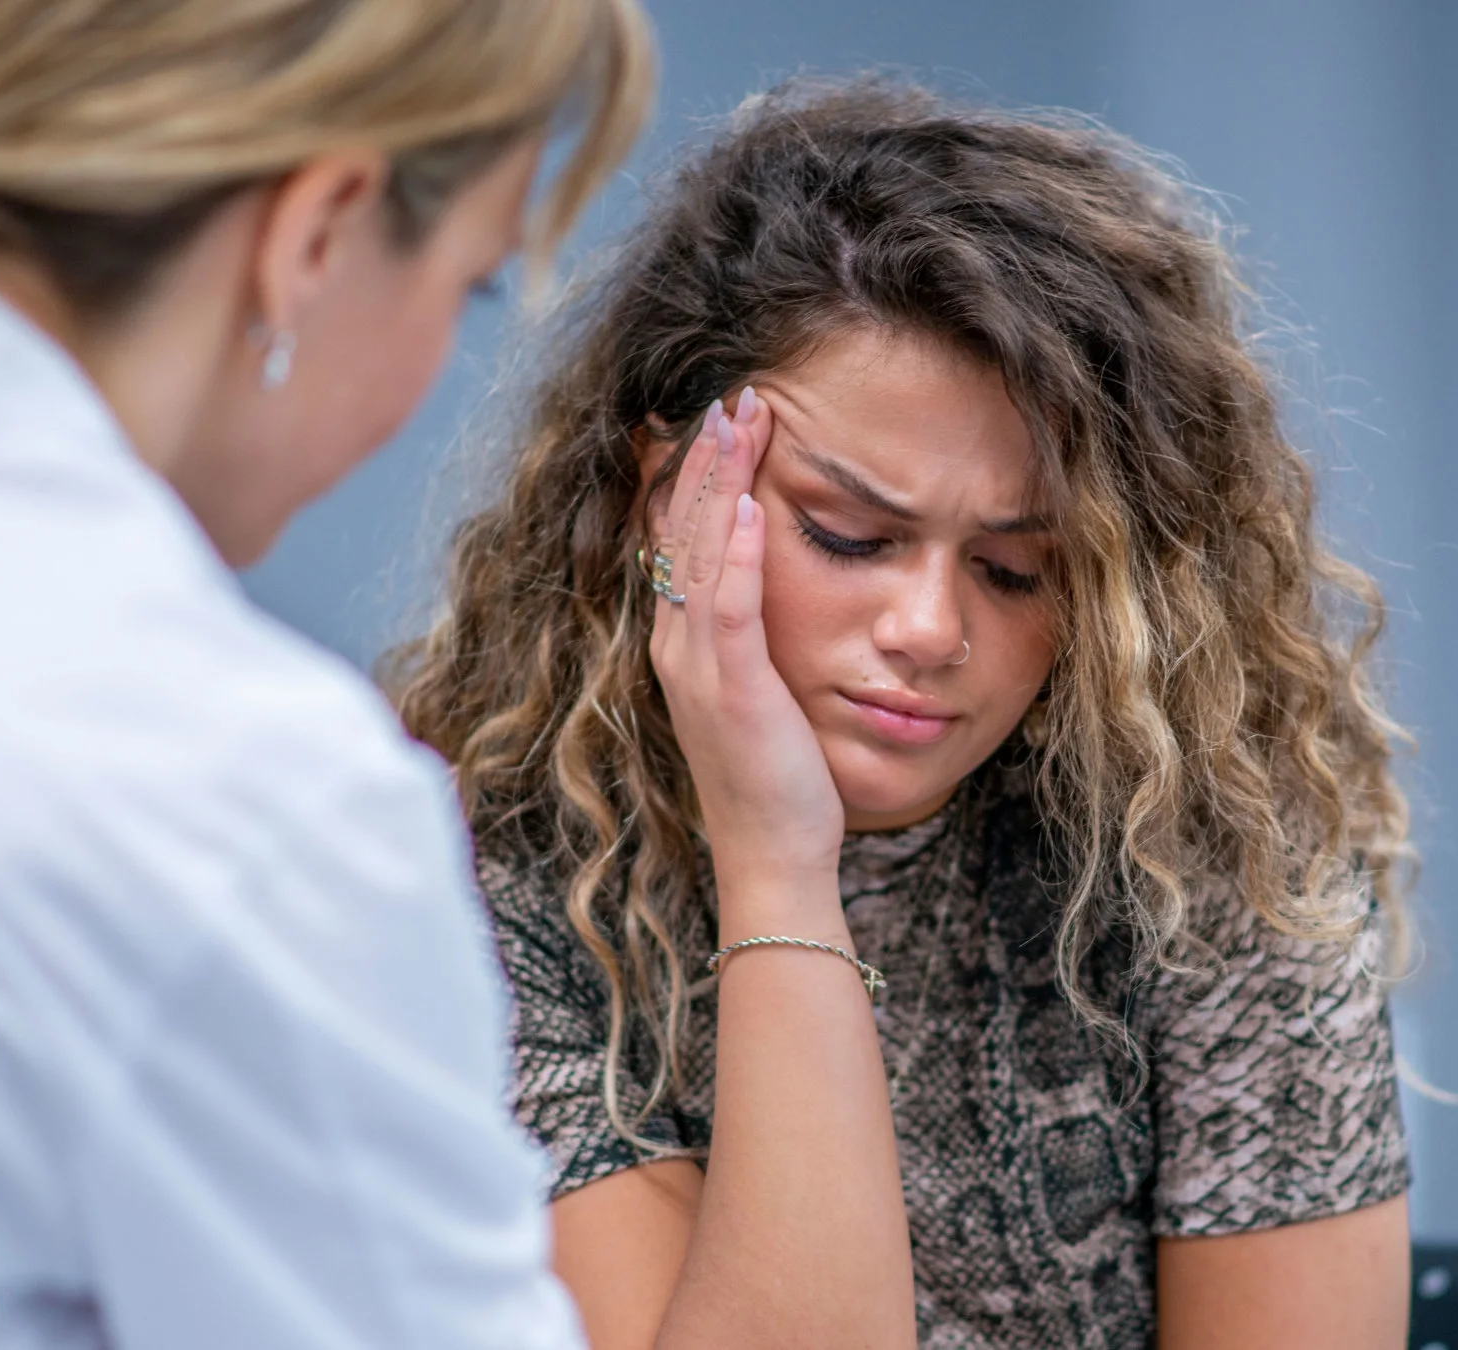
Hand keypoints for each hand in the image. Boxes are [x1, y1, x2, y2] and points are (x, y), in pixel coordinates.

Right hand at [649, 390, 846, 913]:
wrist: (772, 852)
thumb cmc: (778, 777)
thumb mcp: (759, 689)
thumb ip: (753, 636)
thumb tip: (770, 584)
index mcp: (684, 643)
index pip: (683, 539)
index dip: (702, 476)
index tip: (726, 420)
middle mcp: (678, 646)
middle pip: (684, 530)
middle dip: (709, 459)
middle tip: (734, 396)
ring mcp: (699, 667)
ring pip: (703, 554)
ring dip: (723, 484)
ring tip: (741, 421)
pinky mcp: (734, 689)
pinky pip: (732, 609)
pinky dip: (741, 554)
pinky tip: (757, 507)